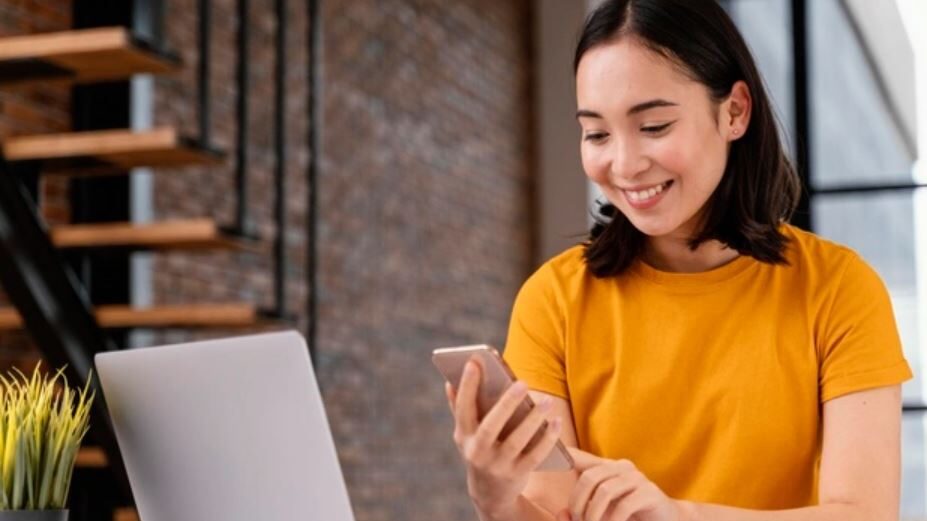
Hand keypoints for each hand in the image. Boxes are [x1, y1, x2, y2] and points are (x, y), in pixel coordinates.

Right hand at [444, 358, 563, 516]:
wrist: (490, 493)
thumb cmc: (479, 450)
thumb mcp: (466, 433)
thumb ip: (459, 408)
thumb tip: (449, 382)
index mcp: (464, 436)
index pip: (463, 409)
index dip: (467, 386)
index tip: (474, 362)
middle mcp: (478, 452)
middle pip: (491, 427)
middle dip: (506, 404)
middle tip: (523, 383)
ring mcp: (498, 465)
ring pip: (517, 442)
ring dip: (533, 420)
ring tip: (548, 401)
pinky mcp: (517, 474)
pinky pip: (535, 455)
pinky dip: (547, 439)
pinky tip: (556, 421)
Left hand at [556, 448, 686, 520]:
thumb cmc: (631, 517)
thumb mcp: (604, 513)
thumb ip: (583, 512)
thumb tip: (562, 513)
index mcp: (610, 468)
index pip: (583, 459)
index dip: (565, 456)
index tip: (547, 456)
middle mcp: (623, 468)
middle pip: (590, 477)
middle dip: (578, 501)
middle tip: (578, 520)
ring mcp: (638, 479)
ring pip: (605, 490)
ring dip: (593, 513)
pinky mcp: (650, 493)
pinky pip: (623, 505)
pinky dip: (612, 520)